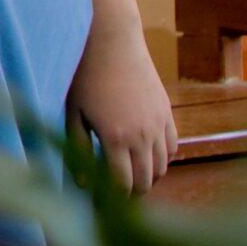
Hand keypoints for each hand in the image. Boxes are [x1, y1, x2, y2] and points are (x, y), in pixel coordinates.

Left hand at [67, 22, 175, 192]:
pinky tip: (146, 156)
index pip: (122, 185)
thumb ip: (78, 149)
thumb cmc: (84, 75)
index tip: (102, 205)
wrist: (111, 40)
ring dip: (148, 176)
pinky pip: (173, 146)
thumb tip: (82, 183)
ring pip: (163, 167)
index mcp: (116, 139)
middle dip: (131, 193)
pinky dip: (163, 157)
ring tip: (131, 177)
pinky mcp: (167, 112)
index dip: (113, 200)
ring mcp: (159, 124)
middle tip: (116, 197)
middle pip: (145, 181)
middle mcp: (143, 136)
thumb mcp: (73, 113)